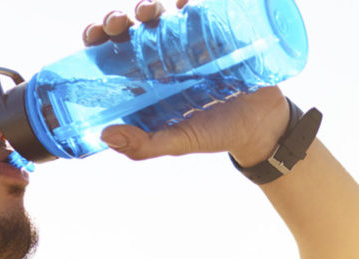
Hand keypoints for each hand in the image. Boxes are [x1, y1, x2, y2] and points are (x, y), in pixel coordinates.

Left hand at [82, 0, 290, 164]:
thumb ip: (145, 145)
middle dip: (120, 19)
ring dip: (148, 6)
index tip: (95, 35)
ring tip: (151, 11)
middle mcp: (163, 57)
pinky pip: (200, 8)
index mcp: (146, 80)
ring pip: (160, 14)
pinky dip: (189, 1)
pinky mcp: (216, 33)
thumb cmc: (216, 134)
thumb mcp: (179, 142)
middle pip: (131, 29)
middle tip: (123, 22)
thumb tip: (106, 134)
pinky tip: (184, 3)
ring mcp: (189, 42)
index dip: (97, 38)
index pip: (111, 52)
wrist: (264, 126)